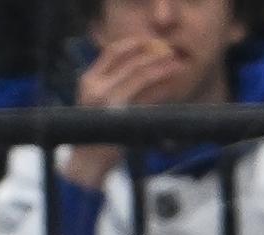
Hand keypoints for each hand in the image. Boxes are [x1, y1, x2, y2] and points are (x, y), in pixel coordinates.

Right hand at [63, 34, 188, 185]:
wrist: (87, 162)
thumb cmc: (95, 132)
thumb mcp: (96, 101)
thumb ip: (111, 81)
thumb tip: (142, 64)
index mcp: (88, 79)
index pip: (113, 51)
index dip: (135, 43)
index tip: (152, 42)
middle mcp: (97, 88)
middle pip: (131, 62)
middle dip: (154, 54)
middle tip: (171, 52)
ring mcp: (109, 102)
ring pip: (141, 77)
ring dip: (162, 69)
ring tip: (177, 66)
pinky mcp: (123, 118)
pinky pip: (148, 98)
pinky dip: (162, 90)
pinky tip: (172, 87)